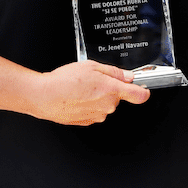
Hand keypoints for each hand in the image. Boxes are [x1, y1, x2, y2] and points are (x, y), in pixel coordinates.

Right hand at [32, 61, 149, 125]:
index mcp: (112, 90)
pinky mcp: (87, 121)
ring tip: (80, 88)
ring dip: (97, 96)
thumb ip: (113, 71)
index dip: (143, 91)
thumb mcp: (91, 66)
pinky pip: (93, 111)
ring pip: (104, 104)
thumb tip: (127, 76)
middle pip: (117, 96)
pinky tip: (76, 96)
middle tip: (93, 79)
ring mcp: (97, 115)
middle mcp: (107, 106)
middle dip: (109, 87)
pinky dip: (87, 104)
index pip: (138, 95)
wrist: (44, 96)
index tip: (144, 89)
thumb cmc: (64, 80)